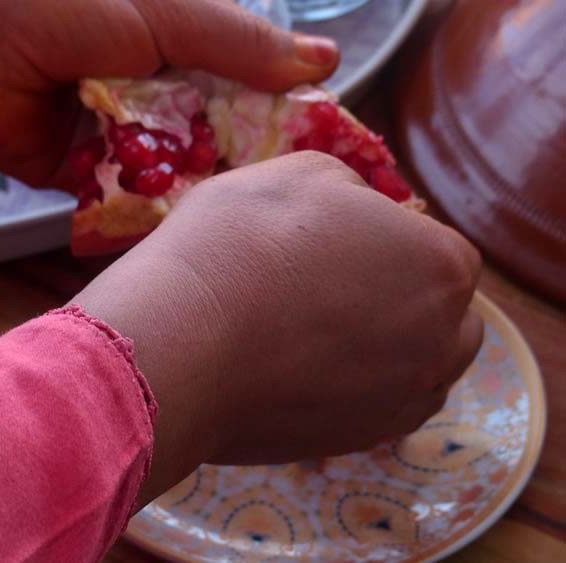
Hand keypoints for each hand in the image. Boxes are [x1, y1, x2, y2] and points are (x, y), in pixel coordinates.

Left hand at [0, 0, 337, 186]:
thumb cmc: (63, 7)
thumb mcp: (165, 14)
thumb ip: (239, 45)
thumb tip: (324, 62)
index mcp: (177, 46)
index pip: (248, 84)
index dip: (285, 114)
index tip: (327, 147)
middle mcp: (153, 93)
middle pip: (217, 136)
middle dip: (248, 163)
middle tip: (295, 198)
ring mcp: (122, 136)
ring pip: (179, 173)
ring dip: (203, 190)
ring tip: (249, 218)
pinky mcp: (87, 175)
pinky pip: (132, 200)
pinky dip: (155, 211)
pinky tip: (192, 231)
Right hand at [72, 152, 483, 505]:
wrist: (178, 344)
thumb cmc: (238, 244)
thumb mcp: (298, 174)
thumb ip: (352, 188)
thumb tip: (360, 211)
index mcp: (439, 267)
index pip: (439, 250)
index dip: (391, 241)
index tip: (339, 243)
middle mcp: (438, 343)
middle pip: (441, 315)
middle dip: (406, 297)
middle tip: (337, 286)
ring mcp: (400, 402)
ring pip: (418, 369)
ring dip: (389, 347)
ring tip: (320, 332)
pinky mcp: (356, 443)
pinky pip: (376, 408)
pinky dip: (355, 388)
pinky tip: (303, 370)